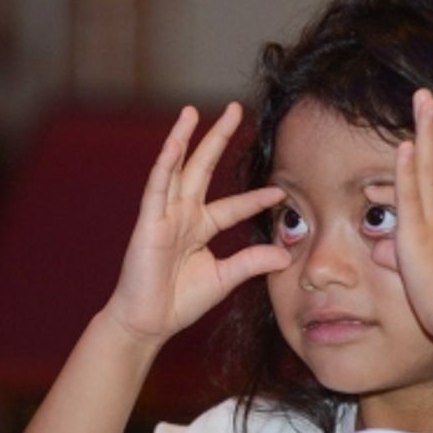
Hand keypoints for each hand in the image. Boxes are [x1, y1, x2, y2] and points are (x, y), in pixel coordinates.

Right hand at [99, 102, 290, 344]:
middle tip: (236, 109)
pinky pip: (157, 188)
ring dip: (184, 138)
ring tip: (192, 111)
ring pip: (176, 168)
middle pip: (203, 167)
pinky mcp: (149, 223)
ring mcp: (164, 215)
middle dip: (218, 138)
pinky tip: (174, 143)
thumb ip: (251, 263)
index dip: (255, 198)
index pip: (233, 206)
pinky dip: (165, 165)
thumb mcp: (224, 279)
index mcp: (200, 227)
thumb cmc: (178, 302)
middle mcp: (183, 214)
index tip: (280, 192)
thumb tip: (284, 254)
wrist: (148, 323)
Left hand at [370, 89, 432, 337]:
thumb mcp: (428, 274)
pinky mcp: (420, 233)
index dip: (419, 162)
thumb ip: (400, 255)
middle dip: (431, 127)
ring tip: (422, 100)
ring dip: (425, 131)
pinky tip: (404, 144)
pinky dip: (407, 169)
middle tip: (427, 97)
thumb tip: (378, 249)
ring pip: (429, 167)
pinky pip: (413, 194)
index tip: (410, 143)